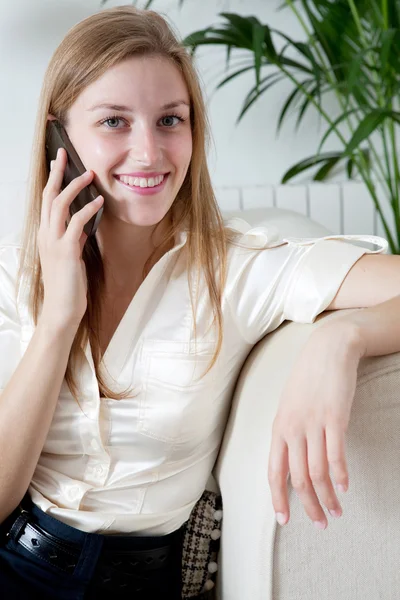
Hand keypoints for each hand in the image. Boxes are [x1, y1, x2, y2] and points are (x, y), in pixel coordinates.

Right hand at [38, 147, 103, 330]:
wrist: (62, 309)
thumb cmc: (68, 284)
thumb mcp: (71, 255)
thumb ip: (74, 238)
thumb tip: (84, 224)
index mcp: (45, 234)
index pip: (46, 201)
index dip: (52, 180)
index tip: (58, 163)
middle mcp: (46, 234)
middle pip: (48, 196)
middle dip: (56, 173)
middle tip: (64, 153)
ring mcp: (54, 242)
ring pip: (60, 205)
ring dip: (74, 186)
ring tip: (89, 175)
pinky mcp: (66, 251)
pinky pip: (77, 223)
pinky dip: (88, 210)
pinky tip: (99, 202)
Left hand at [268, 323, 361, 529]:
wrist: (327, 350)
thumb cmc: (308, 378)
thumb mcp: (289, 405)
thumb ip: (289, 432)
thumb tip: (291, 460)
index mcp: (278, 427)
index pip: (273, 471)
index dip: (278, 499)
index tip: (285, 520)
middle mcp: (292, 429)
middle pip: (297, 479)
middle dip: (308, 506)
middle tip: (320, 523)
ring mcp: (313, 424)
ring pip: (317, 473)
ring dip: (327, 498)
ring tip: (336, 512)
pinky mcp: (335, 418)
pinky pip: (336, 455)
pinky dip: (340, 476)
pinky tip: (345, 487)